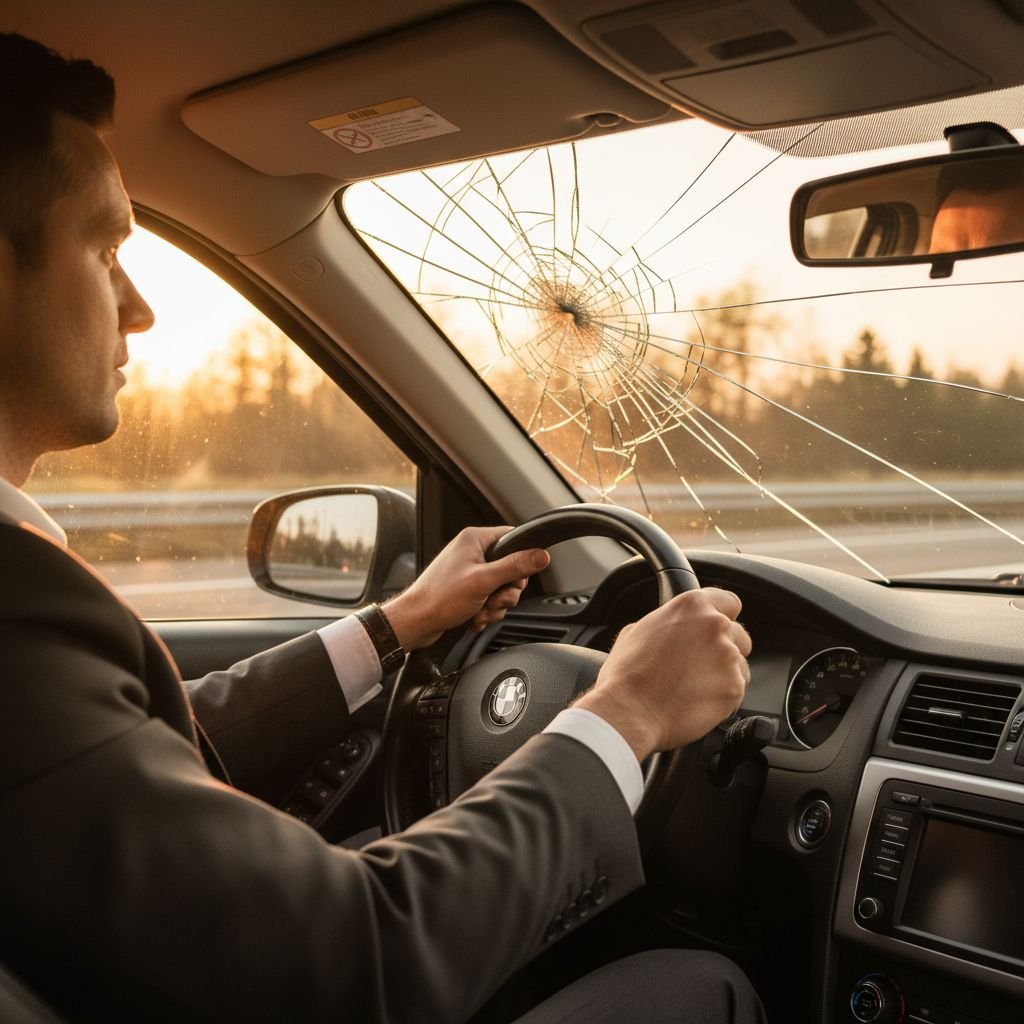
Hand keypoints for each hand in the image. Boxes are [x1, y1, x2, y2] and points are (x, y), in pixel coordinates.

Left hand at [382, 526, 549, 649]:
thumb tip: (541, 556)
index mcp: (475, 540)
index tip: (519, 576)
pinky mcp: (467, 590)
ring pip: (501, 587)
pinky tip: (475, 618)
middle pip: (511, 568)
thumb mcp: (484, 581)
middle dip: (506, 591)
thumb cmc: (439, 598)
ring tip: (481, 611)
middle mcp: (472, 552)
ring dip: (496, 605)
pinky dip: (486, 611)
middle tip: (495, 599)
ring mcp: (469, 572)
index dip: (522, 559)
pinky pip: (489, 598)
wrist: (416, 622)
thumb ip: (515, 566)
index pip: (513, 538)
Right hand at [575, 588, 751, 761]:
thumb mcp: (635, 632)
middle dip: (723, 648)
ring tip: (693, 687)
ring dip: (723, 674)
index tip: (715, 629)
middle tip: (698, 664)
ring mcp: (728, 657)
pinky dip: (723, 697)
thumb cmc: (627, 676)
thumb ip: (663, 623)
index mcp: (692, 606)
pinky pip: (737, 690)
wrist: (629, 712)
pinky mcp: (734, 687)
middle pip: (738, 634)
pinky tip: (697, 701)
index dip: (723, 616)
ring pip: (739, 664)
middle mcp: (715, 626)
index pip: (729, 602)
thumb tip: (667, 629)